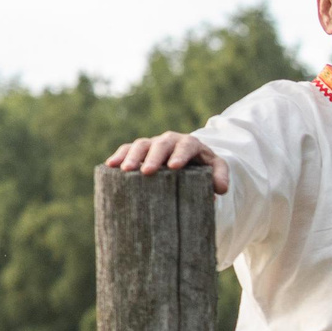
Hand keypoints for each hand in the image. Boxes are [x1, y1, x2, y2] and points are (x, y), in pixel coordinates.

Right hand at [105, 133, 228, 193]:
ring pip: (141, 145)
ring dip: (132, 156)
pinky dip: (119, 155)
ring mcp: (153, 143)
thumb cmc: (204, 166)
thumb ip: (221, 177)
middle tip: (147, 172)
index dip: (180, 155)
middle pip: (160, 145)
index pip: (186, 146)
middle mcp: (170, 140)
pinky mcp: (141, 149)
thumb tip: (220, 190)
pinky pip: (128, 148)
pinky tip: (110, 165)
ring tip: (124, 170)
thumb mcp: (216, 169)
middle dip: (153, 157)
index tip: (174, 167)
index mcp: (190, 144)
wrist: (191, 158)